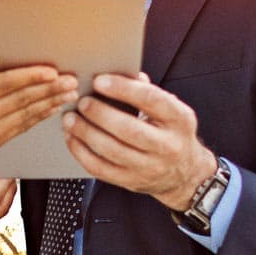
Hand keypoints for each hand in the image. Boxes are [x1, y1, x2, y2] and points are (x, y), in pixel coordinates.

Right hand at [0, 62, 77, 172]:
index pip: (4, 84)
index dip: (30, 76)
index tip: (50, 70)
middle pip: (21, 101)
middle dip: (49, 89)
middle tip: (70, 79)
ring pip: (25, 117)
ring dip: (50, 104)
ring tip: (68, 93)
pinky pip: (19, 130)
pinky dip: (38, 118)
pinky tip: (50, 109)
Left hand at [61, 73, 216, 209]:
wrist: (185, 172)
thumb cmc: (171, 131)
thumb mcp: (170, 109)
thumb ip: (146, 91)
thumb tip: (118, 73)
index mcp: (179, 120)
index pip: (151, 100)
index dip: (123, 89)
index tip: (99, 80)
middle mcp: (167, 145)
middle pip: (129, 130)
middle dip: (99, 114)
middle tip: (81, 102)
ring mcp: (149, 167)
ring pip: (111, 151)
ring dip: (85, 133)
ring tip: (70, 119)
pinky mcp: (132, 182)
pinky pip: (101, 169)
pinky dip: (81, 152)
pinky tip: (72, 138)